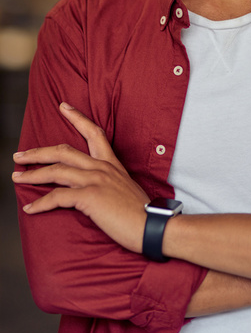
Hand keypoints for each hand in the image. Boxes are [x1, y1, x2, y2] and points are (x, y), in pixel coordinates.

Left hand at [12, 103, 148, 252]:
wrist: (151, 225)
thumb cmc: (140, 213)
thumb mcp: (125, 189)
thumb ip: (110, 182)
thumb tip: (96, 188)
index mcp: (111, 164)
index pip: (94, 133)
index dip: (77, 117)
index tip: (63, 106)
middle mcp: (102, 168)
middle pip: (64, 151)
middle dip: (38, 152)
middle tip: (20, 154)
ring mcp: (95, 180)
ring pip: (56, 170)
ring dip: (32, 174)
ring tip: (17, 177)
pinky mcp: (90, 196)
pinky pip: (57, 197)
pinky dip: (40, 203)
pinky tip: (30, 208)